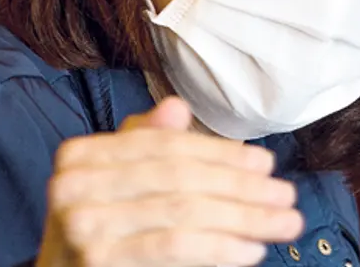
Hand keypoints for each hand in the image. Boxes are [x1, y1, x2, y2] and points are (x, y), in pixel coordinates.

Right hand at [35, 97, 301, 266]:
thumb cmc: (101, 230)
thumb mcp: (119, 181)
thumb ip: (147, 144)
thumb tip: (177, 107)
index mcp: (80, 154)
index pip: (167, 146)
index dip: (222, 153)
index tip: (267, 163)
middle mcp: (73, 185)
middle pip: (180, 177)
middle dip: (243, 187)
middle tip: (287, 196)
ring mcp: (82, 225)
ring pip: (185, 211)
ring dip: (245, 218)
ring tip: (283, 223)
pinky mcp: (97, 260)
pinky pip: (175, 246)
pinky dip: (221, 248)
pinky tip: (251, 250)